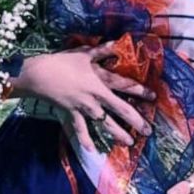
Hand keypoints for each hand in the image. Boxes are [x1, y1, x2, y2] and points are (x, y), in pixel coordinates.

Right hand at [14, 41, 154, 151]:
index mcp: (101, 81)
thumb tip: (118, 43)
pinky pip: (80, 129)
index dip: (140, 92)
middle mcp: (96, 98)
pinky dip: (85, 140)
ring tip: (129, 143)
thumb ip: (102, 50)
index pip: (125, 86)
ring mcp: (84, 108)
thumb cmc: (62, 62)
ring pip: (104, 124)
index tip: (153, 98)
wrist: (39, 75)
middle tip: (148, 131)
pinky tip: (91, 150)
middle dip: (135, 121)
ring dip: (117, 134)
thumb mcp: (84, 53)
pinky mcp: (72, 114)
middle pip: (120, 111)